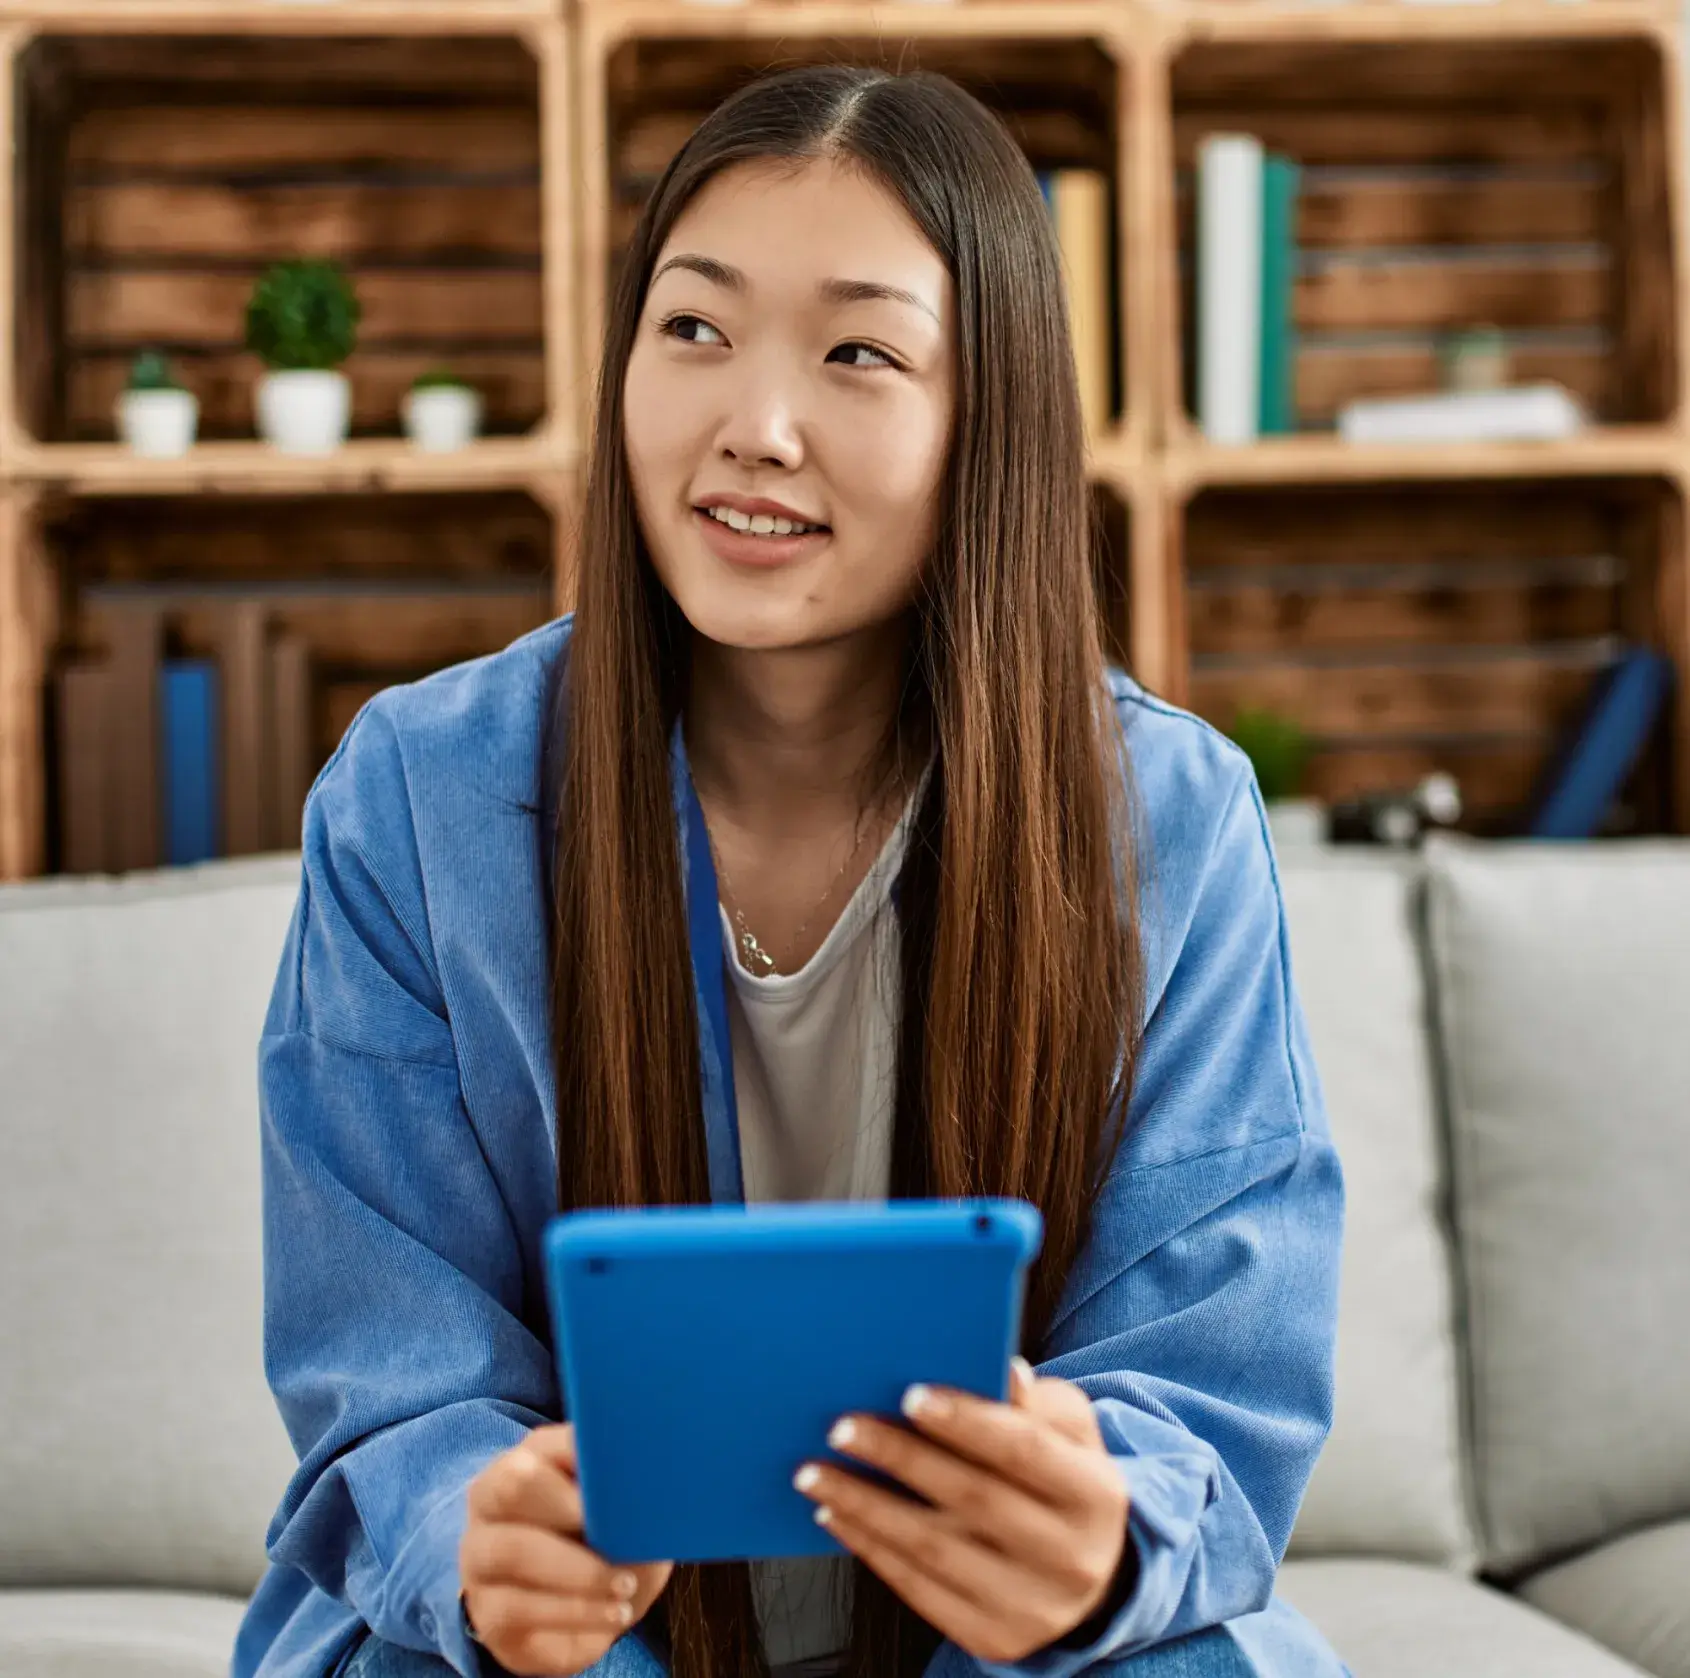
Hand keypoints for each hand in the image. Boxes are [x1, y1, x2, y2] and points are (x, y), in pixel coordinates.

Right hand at [459, 1423, 672, 1677]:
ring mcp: (480, 1557)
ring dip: (578, 1571)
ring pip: (512, 1551)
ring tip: (625, 1584)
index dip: (584, 1456)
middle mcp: (492, 1501)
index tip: (626, 1475)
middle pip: (512, 1485)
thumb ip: (629, 1492)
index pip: (548, 1442)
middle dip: (566, 1505)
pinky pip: (518, 1609)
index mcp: (530, 1459)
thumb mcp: (625, 1513)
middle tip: (618, 1529)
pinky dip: (575, 1612)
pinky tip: (614, 1614)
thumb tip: (653, 1489)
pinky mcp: (487, 1612)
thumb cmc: (607, 1540)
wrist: (582, 1606)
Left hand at [794, 1359, 1129, 1665]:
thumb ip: (1036, 1404)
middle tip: (841, 1427)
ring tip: (815, 1473)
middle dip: (899, 1458)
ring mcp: (1031, 1607)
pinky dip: (870, 1549)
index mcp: (1096, 1494)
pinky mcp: (993, 1639)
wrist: (1093, 1576)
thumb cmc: (1065, 1479)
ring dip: (865, 1507)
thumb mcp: (1071, 1433)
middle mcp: (1070, 1557)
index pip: (1024, 1450)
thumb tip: (1004, 1372)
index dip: (967, 1422)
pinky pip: (919, 1591)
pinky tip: (836, 1516)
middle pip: (972, 1499)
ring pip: (934, 1550)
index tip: (909, 1394)